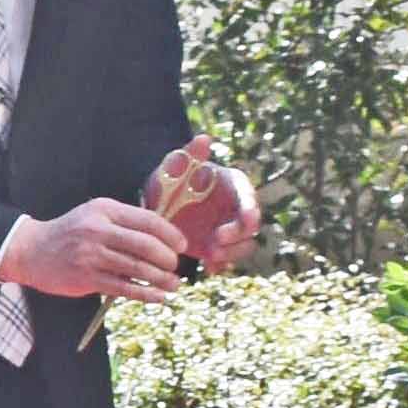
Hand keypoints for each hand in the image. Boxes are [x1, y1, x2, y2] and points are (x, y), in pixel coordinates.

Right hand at [0, 197, 189, 304]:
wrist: (31, 251)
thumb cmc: (71, 233)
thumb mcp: (95, 216)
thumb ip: (125, 223)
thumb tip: (164, 239)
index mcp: (105, 210)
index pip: (148, 220)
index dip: (170, 234)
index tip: (182, 246)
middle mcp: (98, 230)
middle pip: (145, 245)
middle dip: (167, 259)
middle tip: (175, 267)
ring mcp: (91, 255)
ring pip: (137, 269)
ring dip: (161, 279)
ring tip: (173, 285)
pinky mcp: (86, 278)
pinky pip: (123, 288)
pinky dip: (145, 294)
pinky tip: (158, 298)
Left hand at [153, 144, 264, 274]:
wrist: (157, 205)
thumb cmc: (169, 180)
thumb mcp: (173, 166)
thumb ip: (188, 154)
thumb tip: (203, 138)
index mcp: (231, 185)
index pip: (247, 194)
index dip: (250, 206)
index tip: (247, 218)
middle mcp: (236, 208)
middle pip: (249, 225)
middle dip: (237, 234)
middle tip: (217, 240)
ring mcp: (229, 229)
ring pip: (243, 245)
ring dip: (232, 252)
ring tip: (211, 256)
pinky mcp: (218, 247)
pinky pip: (227, 259)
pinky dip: (222, 265)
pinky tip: (211, 268)